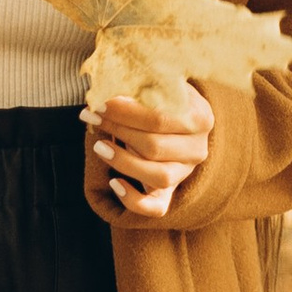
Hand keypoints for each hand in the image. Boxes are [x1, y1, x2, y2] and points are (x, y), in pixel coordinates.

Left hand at [85, 84, 213, 222]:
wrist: (177, 119)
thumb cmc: (162, 98)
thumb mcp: (158, 84)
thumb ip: (141, 83)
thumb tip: (107, 85)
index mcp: (200, 117)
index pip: (159, 118)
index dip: (125, 112)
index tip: (99, 102)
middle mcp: (198, 148)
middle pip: (154, 146)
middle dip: (117, 131)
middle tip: (91, 116)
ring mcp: (186, 173)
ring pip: (158, 176)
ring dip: (123, 162)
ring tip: (98, 146)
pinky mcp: (171, 193)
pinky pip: (157, 207)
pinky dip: (134, 200)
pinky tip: (114, 184)